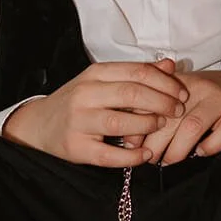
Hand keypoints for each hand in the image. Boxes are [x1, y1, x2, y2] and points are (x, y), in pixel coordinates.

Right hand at [2, 58, 188, 167]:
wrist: (38, 124)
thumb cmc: (78, 102)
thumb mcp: (103, 81)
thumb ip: (136, 74)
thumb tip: (170, 64)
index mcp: (94, 74)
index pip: (137, 72)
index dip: (165, 83)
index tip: (182, 93)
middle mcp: (85, 95)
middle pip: (131, 94)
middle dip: (162, 102)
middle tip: (177, 110)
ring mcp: (78, 121)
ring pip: (120, 123)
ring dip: (147, 125)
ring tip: (161, 126)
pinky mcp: (76, 147)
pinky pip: (109, 155)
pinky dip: (132, 156)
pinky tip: (146, 154)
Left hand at [139, 69, 220, 165]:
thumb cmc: (210, 97)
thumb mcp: (184, 93)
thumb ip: (158, 108)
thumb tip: (130, 138)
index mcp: (182, 82)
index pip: (153, 100)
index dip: (138, 123)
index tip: (131, 142)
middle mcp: (201, 89)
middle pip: (169, 117)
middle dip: (154, 142)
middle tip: (148, 158)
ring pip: (192, 127)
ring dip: (177, 149)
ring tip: (169, 161)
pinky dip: (209, 147)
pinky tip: (201, 153)